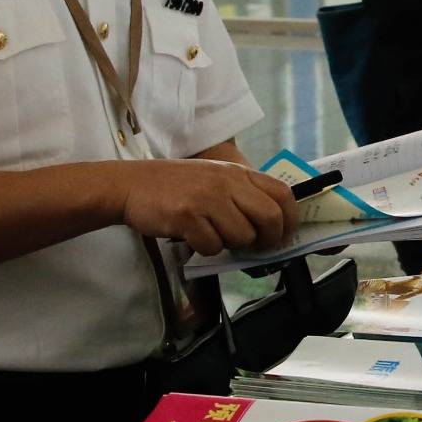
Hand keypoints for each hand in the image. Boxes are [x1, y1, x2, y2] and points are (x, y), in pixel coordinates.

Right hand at [122, 159, 294, 257]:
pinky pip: (212, 246)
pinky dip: (206, 249)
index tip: (282, 237)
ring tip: (213, 235)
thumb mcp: (215, 178)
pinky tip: (193, 237)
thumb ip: (242, 196)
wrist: (131, 184)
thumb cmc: (176, 186)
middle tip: (256, 248)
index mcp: (238, 172)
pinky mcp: (188, 216)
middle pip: (270, 218)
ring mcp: (208, 198)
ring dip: (231, 245)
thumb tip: (272, 230)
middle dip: (268, 241)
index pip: (282, 194)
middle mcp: (227, 182)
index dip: (289, 220)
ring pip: (243, 236)